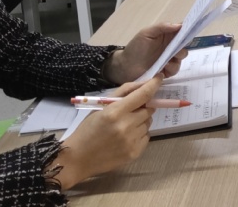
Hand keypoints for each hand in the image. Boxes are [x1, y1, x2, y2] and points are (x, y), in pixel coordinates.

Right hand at [52, 75, 162, 189]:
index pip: (143, 95)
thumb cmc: (88, 129)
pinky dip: (139, 134)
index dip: (153, 85)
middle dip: (143, 107)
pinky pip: (146, 137)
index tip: (159, 78)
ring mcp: (131, 141)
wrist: (78, 159)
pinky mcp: (134, 153)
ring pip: (148, 123)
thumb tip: (144, 84)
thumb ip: (123, 93)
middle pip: (148, 109)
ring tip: (124, 127)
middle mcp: (126, 126)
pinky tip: (125, 138)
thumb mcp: (101, 106)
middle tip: (130, 111)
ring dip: (141, 121)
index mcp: (115, 112)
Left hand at [102, 23, 186, 83]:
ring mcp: (169, 59)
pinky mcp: (167, 71)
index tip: (192, 29)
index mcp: (167, 36)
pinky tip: (164, 67)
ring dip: (177, 59)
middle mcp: (170, 47)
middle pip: (184, 45)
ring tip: (168, 61)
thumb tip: (179, 25)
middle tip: (177, 50)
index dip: (188, 29)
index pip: (181, 31)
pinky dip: (172, 68)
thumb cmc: (135, 47)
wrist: (125, 66)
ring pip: (181, 57)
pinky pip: (175, 69)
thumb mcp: (146, 33)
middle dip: (183, 46)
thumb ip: (162, 27)